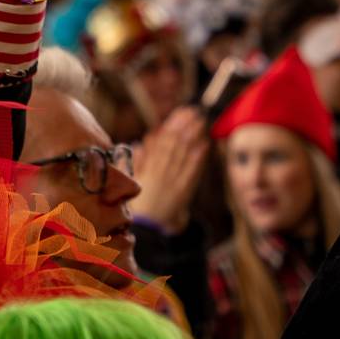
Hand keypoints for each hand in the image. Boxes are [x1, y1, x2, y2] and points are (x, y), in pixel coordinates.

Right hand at [130, 107, 210, 233]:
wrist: (147, 227)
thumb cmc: (140, 203)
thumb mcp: (134, 179)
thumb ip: (139, 160)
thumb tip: (142, 141)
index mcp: (148, 168)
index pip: (161, 142)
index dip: (172, 126)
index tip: (180, 112)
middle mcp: (161, 172)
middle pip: (174, 145)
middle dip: (184, 126)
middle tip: (194, 111)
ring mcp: (172, 182)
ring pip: (183, 155)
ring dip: (193, 137)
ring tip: (201, 122)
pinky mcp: (183, 192)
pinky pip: (191, 173)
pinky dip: (198, 159)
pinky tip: (205, 145)